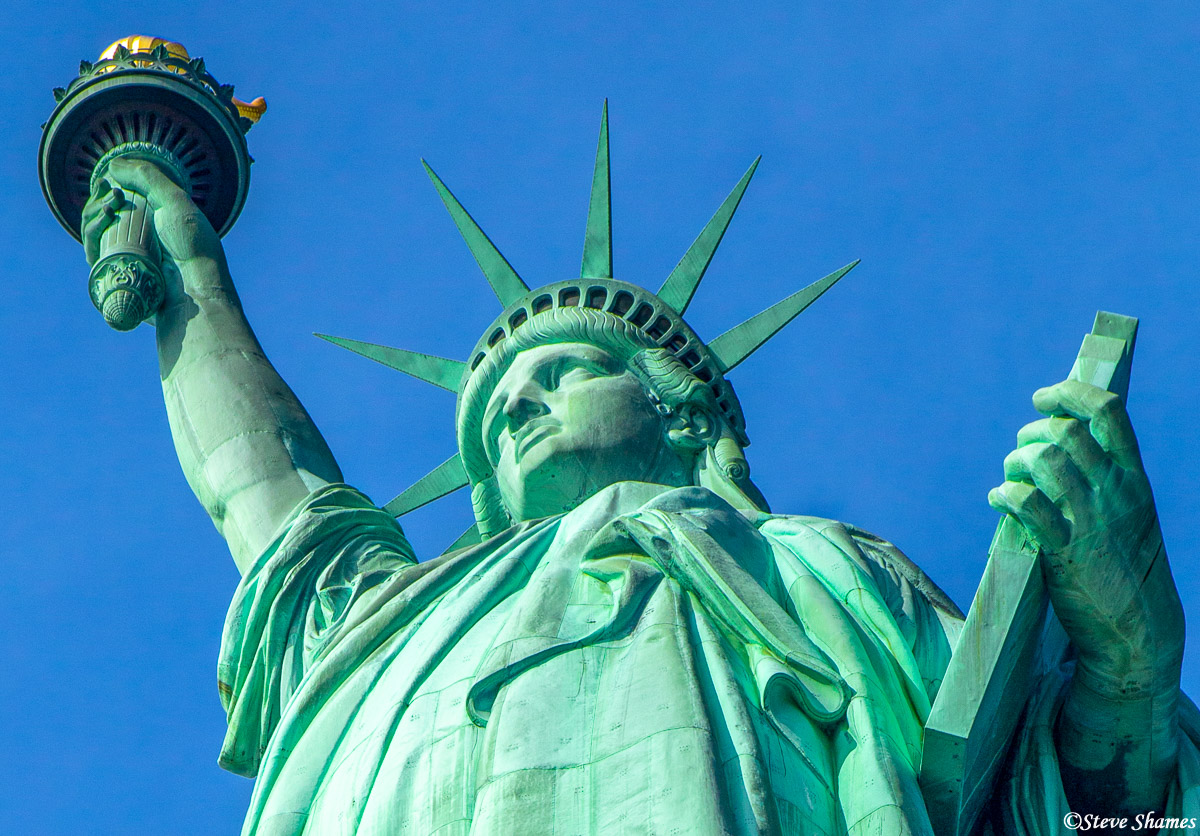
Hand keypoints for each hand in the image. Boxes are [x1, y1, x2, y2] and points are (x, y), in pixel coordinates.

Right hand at [80, 157, 226, 310]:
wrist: (196, 285)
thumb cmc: (191, 243)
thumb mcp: (174, 201)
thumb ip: (147, 177)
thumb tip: (112, 165)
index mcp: (150, 222)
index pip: (117, 203)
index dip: (105, 190)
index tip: (105, 181)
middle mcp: (135, 240)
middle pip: (100, 216)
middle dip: (99, 200)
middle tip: (113, 194)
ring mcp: (124, 258)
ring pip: (93, 232)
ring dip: (93, 214)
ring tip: (108, 207)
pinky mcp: (114, 275)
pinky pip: (93, 251)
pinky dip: (92, 233)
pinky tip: (103, 219)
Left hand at [988, 380, 1183, 688]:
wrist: (1138, 630)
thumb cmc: (1124, 567)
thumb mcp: (1128, 513)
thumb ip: (1103, 477)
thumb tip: (1058, 440)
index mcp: (1133, 479)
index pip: (1108, 411)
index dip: (1069, 393)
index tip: (1042, 398)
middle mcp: (1115, 493)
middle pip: (1066, 432)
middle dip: (1031, 434)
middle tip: (1021, 455)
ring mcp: (1091, 521)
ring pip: (1046, 462)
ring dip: (1015, 463)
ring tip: (1010, 479)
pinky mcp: (1065, 552)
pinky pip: (1026, 505)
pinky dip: (1004, 495)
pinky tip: (999, 502)